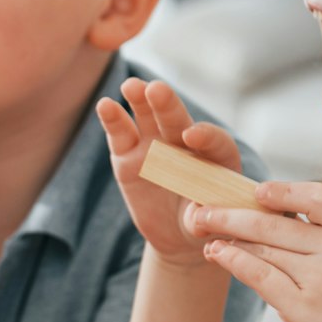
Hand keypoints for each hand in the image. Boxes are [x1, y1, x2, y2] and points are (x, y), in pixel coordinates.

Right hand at [96, 77, 244, 266]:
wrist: (179, 235)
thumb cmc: (204, 225)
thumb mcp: (209, 226)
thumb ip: (204, 218)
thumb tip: (196, 219)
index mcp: (216, 156)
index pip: (215, 141)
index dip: (206, 135)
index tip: (192, 135)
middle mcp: (185, 143)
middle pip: (177, 120)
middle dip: (167, 105)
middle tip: (157, 90)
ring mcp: (154, 146)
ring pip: (148, 117)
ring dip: (140, 99)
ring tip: (131, 86)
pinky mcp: (128, 156)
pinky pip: (121, 135)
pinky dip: (113, 120)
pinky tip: (105, 105)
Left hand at [189, 179, 321, 321]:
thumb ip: (320, 242)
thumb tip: (265, 219)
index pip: (319, 198)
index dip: (285, 191)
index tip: (256, 190)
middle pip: (275, 223)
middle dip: (231, 214)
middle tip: (201, 209)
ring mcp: (321, 279)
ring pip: (263, 247)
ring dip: (227, 237)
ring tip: (204, 232)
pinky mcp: (302, 307)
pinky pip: (259, 274)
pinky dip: (233, 260)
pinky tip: (217, 253)